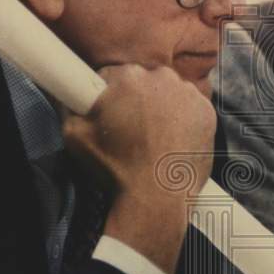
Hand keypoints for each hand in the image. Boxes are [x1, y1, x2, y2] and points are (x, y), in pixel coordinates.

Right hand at [64, 64, 216, 273]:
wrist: (155, 198)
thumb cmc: (114, 168)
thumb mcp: (74, 135)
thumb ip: (68, 104)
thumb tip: (66, 90)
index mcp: (126, 76)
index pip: (111, 75)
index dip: (106, 95)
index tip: (108, 112)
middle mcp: (161, 76)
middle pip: (141, 81)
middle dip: (134, 100)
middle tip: (129, 131)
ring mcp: (188, 93)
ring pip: (167, 93)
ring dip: (160, 108)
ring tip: (152, 139)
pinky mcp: (206, 111)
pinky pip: (190, 108)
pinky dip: (182, 120)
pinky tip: (170, 141)